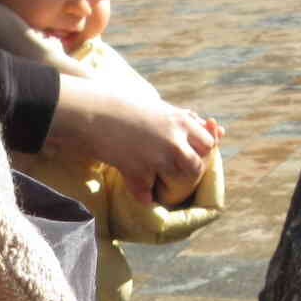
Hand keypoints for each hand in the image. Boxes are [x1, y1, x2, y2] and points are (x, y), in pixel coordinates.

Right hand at [49, 74, 219, 203]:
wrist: (92, 112)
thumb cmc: (122, 104)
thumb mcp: (157, 106)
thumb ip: (181, 117)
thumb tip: (204, 123)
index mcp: (180, 121)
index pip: (208, 142)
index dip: (199, 150)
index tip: (187, 152)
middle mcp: (174, 140)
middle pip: (197, 166)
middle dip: (188, 171)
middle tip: (174, 171)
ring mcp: (157, 158)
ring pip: (177, 182)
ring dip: (168, 184)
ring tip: (158, 180)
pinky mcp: (138, 172)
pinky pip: (147, 195)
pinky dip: (144, 197)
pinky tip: (142, 195)